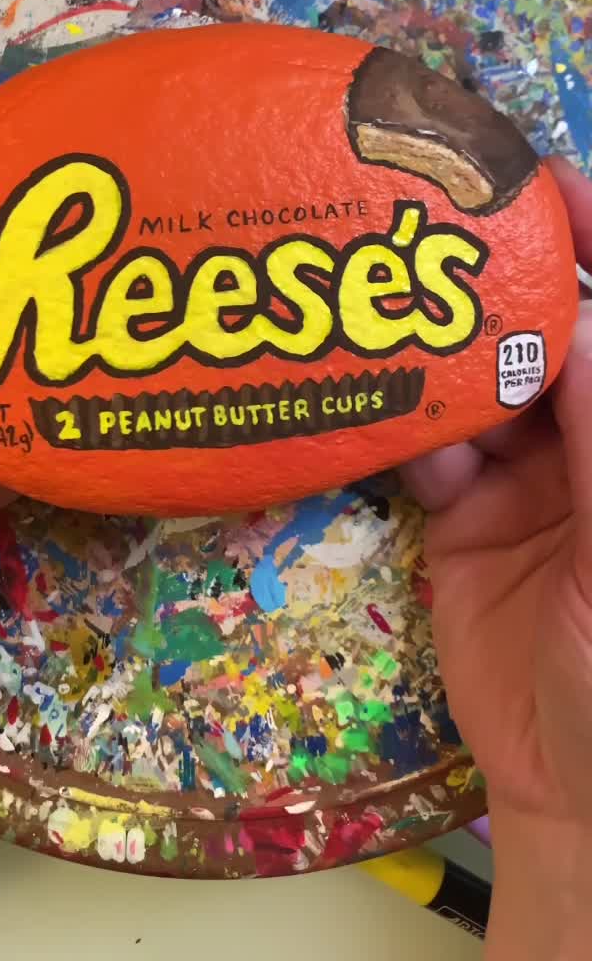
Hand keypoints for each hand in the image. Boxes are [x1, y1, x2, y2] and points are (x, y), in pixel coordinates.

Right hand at [402, 156, 591, 957]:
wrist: (576, 793)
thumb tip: (580, 314)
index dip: (587, 245)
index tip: (536, 186)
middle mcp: (588, 435)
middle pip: (541, 334)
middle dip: (494, 289)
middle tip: (429, 240)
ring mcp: (526, 471)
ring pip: (474, 383)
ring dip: (441, 369)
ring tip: (406, 347)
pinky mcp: (462, 512)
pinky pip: (429, 450)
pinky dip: (416, 444)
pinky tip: (422, 459)